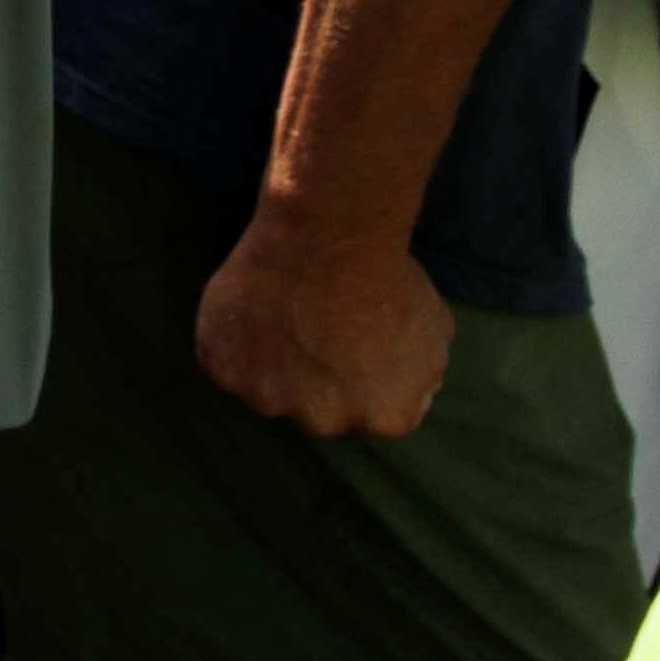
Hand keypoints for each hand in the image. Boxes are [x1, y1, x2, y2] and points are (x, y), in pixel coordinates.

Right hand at [198, 209, 453, 436]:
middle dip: (318, 378)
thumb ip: (421, 376)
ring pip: (269, 390)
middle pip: (318, 410)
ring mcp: (270, 400)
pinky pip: (228, 364)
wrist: (328, 238)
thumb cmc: (387, 278)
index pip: (374, 412)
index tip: (358, 343)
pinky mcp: (225, 372)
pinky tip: (256, 310)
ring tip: (284, 314)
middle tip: (318, 329)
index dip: (365, 375)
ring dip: (274, 364)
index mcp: (385, 417)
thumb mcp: (435, 331)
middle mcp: (326, 422)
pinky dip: (235, 343)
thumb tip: (411, 394)